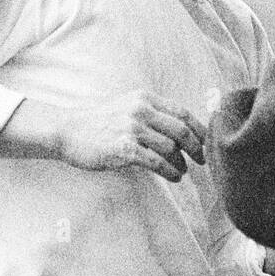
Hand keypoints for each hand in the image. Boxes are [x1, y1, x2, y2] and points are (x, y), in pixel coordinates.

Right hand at [57, 91, 205, 181]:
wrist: (68, 131)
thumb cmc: (100, 123)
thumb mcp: (128, 107)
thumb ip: (153, 113)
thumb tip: (184, 131)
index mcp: (145, 98)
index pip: (183, 112)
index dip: (200, 130)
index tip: (206, 144)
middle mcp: (140, 110)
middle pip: (182, 130)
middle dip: (197, 148)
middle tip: (201, 161)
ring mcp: (131, 128)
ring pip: (171, 148)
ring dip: (181, 163)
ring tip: (181, 172)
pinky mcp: (123, 148)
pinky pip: (157, 162)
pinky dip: (170, 171)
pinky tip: (173, 177)